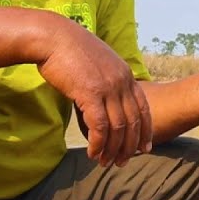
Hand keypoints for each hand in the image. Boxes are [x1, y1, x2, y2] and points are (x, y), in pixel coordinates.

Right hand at [37, 17, 151, 166]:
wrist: (52, 37)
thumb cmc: (69, 51)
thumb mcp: (97, 63)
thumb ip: (106, 81)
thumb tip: (104, 102)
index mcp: (125, 74)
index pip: (144, 108)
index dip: (146, 130)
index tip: (145, 147)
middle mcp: (121, 82)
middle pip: (133, 122)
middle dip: (130, 146)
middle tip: (122, 162)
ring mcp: (107, 87)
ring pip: (118, 128)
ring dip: (113, 149)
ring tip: (105, 162)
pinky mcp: (90, 93)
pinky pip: (99, 127)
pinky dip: (98, 144)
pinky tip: (92, 153)